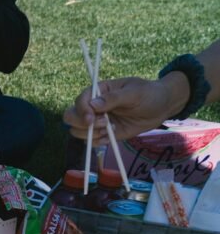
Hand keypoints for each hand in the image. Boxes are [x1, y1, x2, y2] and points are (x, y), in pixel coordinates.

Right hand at [63, 76, 186, 143]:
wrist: (161, 107)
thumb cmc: (149, 94)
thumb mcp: (134, 92)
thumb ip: (113, 98)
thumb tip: (93, 105)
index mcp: (98, 91)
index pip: (79, 101)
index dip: (82, 111)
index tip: (92, 118)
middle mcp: (93, 107)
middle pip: (71, 117)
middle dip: (82, 124)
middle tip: (104, 124)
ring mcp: (97, 121)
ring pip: (77, 131)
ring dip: (92, 134)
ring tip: (111, 129)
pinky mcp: (103, 134)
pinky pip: (90, 141)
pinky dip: (98, 142)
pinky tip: (112, 135)